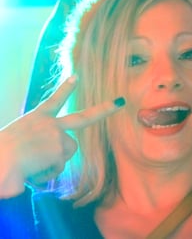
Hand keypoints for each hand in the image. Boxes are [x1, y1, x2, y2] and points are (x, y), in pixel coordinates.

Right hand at [0, 77, 124, 195]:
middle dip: (105, 109)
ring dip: (50, 164)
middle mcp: (50, 124)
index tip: (76, 76)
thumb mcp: (16, 140)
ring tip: (30, 164)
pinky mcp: (61, 150)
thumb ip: (36, 143)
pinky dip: (44, 174)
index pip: (53, 101)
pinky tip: (31, 170)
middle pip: (83, 118)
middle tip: (120, 102)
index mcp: (34, 118)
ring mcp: (58, 135)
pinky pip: (57, 168)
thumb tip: (49, 158)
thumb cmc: (1, 154)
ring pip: (65, 154)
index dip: (65, 89)